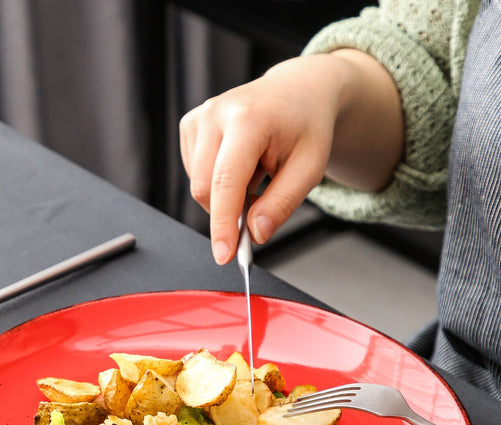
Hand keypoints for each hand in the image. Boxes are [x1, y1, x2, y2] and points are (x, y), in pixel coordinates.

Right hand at [179, 51, 402, 264]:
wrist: (299, 92)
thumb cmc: (306, 126)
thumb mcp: (309, 169)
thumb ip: (281, 204)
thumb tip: (256, 234)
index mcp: (248, 118)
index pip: (225, 182)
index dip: (222, 224)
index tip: (224, 255)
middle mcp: (216, 113)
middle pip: (205, 188)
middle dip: (228, 213)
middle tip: (258, 211)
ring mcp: (200, 117)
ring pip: (198, 185)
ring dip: (225, 196)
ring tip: (256, 176)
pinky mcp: (191, 125)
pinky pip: (196, 174)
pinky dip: (218, 183)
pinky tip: (240, 167)